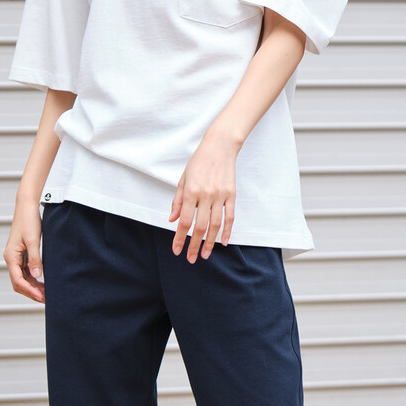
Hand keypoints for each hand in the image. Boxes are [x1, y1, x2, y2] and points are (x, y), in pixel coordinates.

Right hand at [4, 196, 44, 302]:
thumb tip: (37, 276)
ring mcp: (16, 257)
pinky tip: (43, 283)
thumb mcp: (34, 240)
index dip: (30, 291)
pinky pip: (26, 271)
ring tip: (46, 294)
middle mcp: (11, 259)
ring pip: (22, 278)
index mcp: (11, 257)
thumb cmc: (29, 221)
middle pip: (19, 283)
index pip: (18, 280)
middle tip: (46, 300)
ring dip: (33, 287)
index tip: (42, 297)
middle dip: (31, 292)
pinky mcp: (22, 254)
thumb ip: (35, 258)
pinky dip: (33, 279)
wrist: (27, 206)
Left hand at [169, 128, 237, 262]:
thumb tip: (173, 220)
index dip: (180, 238)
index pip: (184, 221)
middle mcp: (205, 195)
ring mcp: (220, 196)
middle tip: (191, 259)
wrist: (220, 146)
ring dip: (209, 242)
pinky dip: (227, 231)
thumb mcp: (183, 179)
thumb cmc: (199, 162)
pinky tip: (224, 242)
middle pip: (199, 227)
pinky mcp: (231, 195)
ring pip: (215, 225)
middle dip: (193, 245)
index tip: (176, 251)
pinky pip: (230, 217)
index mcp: (191, 192)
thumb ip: (178, 201)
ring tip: (205, 255)